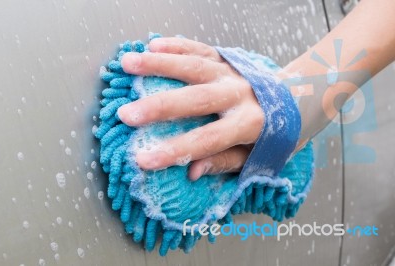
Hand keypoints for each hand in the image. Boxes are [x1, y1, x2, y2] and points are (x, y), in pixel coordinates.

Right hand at [118, 37, 263, 179]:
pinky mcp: (228, 59)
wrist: (298, 99)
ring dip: (160, 63)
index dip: (175, 151)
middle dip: (159, 106)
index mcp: (249, 123)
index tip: (143, 161)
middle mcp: (239, 94)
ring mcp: (233, 72)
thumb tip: (191, 171)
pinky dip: (178, 45)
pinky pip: (202, 49)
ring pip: (194, 65)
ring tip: (128, 64)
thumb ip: (225, 162)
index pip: (207, 140)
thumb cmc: (274, 134)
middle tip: (126, 114)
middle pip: (196, 99)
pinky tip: (154, 44)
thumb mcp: (256, 156)